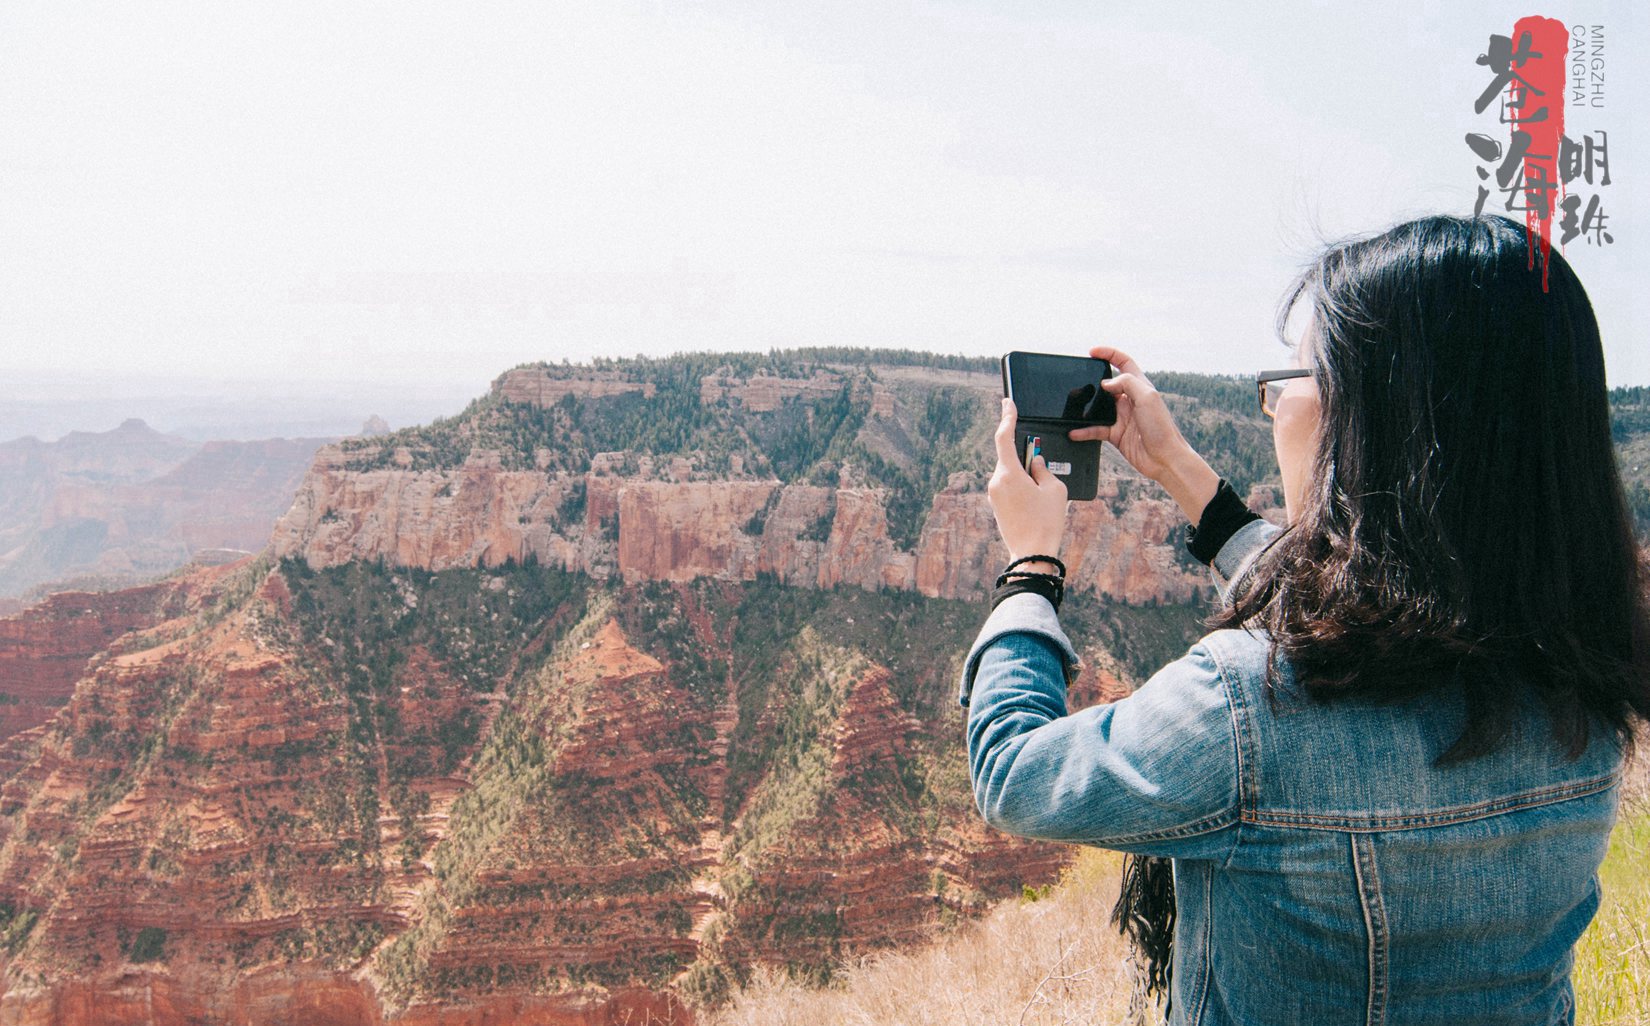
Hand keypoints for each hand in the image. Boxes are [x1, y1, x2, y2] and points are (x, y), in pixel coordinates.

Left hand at [988, 398, 1067, 563]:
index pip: (1004, 437)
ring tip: (1043, 493)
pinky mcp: (996, 505)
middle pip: (1009, 456)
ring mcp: (994, 494)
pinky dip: (1021, 484)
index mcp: (1008, 474)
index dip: (1007, 417)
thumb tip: (1035, 461)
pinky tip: (1035, 500)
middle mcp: (996, 482)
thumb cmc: (1046, 522)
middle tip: (1043, 467)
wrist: (1032, 555)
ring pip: (1010, 472)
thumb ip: (1044, 468)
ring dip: (1025, 473)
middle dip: (1026, 455)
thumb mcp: (1054, 489)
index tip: (1008, 403)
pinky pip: (1008, 485)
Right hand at [1067, 345, 1220, 525]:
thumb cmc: (1162, 428)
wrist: (1164, 458)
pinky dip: (1084, 430)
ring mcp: (1122, 416)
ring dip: (1086, 407)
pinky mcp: (1116, 433)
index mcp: (1140, 386)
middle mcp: (1130, 399)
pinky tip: (1075, 431)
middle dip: (1093, 380)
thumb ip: (1127, 383)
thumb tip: (1106, 382)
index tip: (1092, 352)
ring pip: (1098, 406)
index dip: (1109, 354)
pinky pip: (1095, 428)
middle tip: (1079, 378)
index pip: (1123, 362)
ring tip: (1073, 406)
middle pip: (1107, 383)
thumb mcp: (1147, 397)